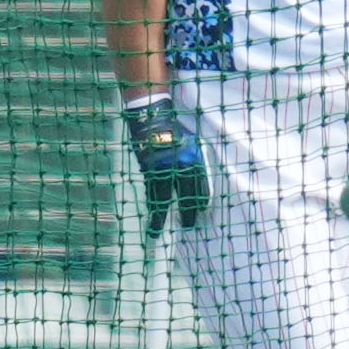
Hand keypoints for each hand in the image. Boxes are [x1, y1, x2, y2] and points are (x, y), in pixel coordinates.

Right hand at [124, 97, 211, 236]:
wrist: (152, 117)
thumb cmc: (176, 129)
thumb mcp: (193, 143)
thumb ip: (196, 161)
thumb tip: (198, 181)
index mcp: (194, 160)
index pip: (201, 187)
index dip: (201, 202)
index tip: (202, 213)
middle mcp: (179, 166)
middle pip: (185, 196)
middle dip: (187, 213)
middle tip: (188, 226)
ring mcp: (162, 170)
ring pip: (162, 198)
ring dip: (160, 216)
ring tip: (156, 231)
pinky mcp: (147, 170)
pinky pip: (150, 191)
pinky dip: (151, 203)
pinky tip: (150, 215)